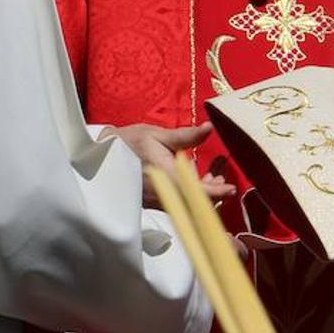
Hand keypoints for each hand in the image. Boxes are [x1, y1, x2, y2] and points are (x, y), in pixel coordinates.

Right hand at [107, 123, 234, 205]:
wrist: (101, 156)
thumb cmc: (129, 142)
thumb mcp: (157, 134)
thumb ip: (185, 136)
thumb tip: (209, 128)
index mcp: (166, 175)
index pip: (197, 190)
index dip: (217, 192)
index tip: (232, 189)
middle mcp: (163, 194)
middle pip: (196, 202)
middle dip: (212, 192)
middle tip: (222, 178)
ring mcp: (157, 202)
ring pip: (187, 204)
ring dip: (201, 193)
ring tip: (211, 176)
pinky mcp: (153, 204)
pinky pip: (177, 203)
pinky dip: (189, 194)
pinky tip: (194, 180)